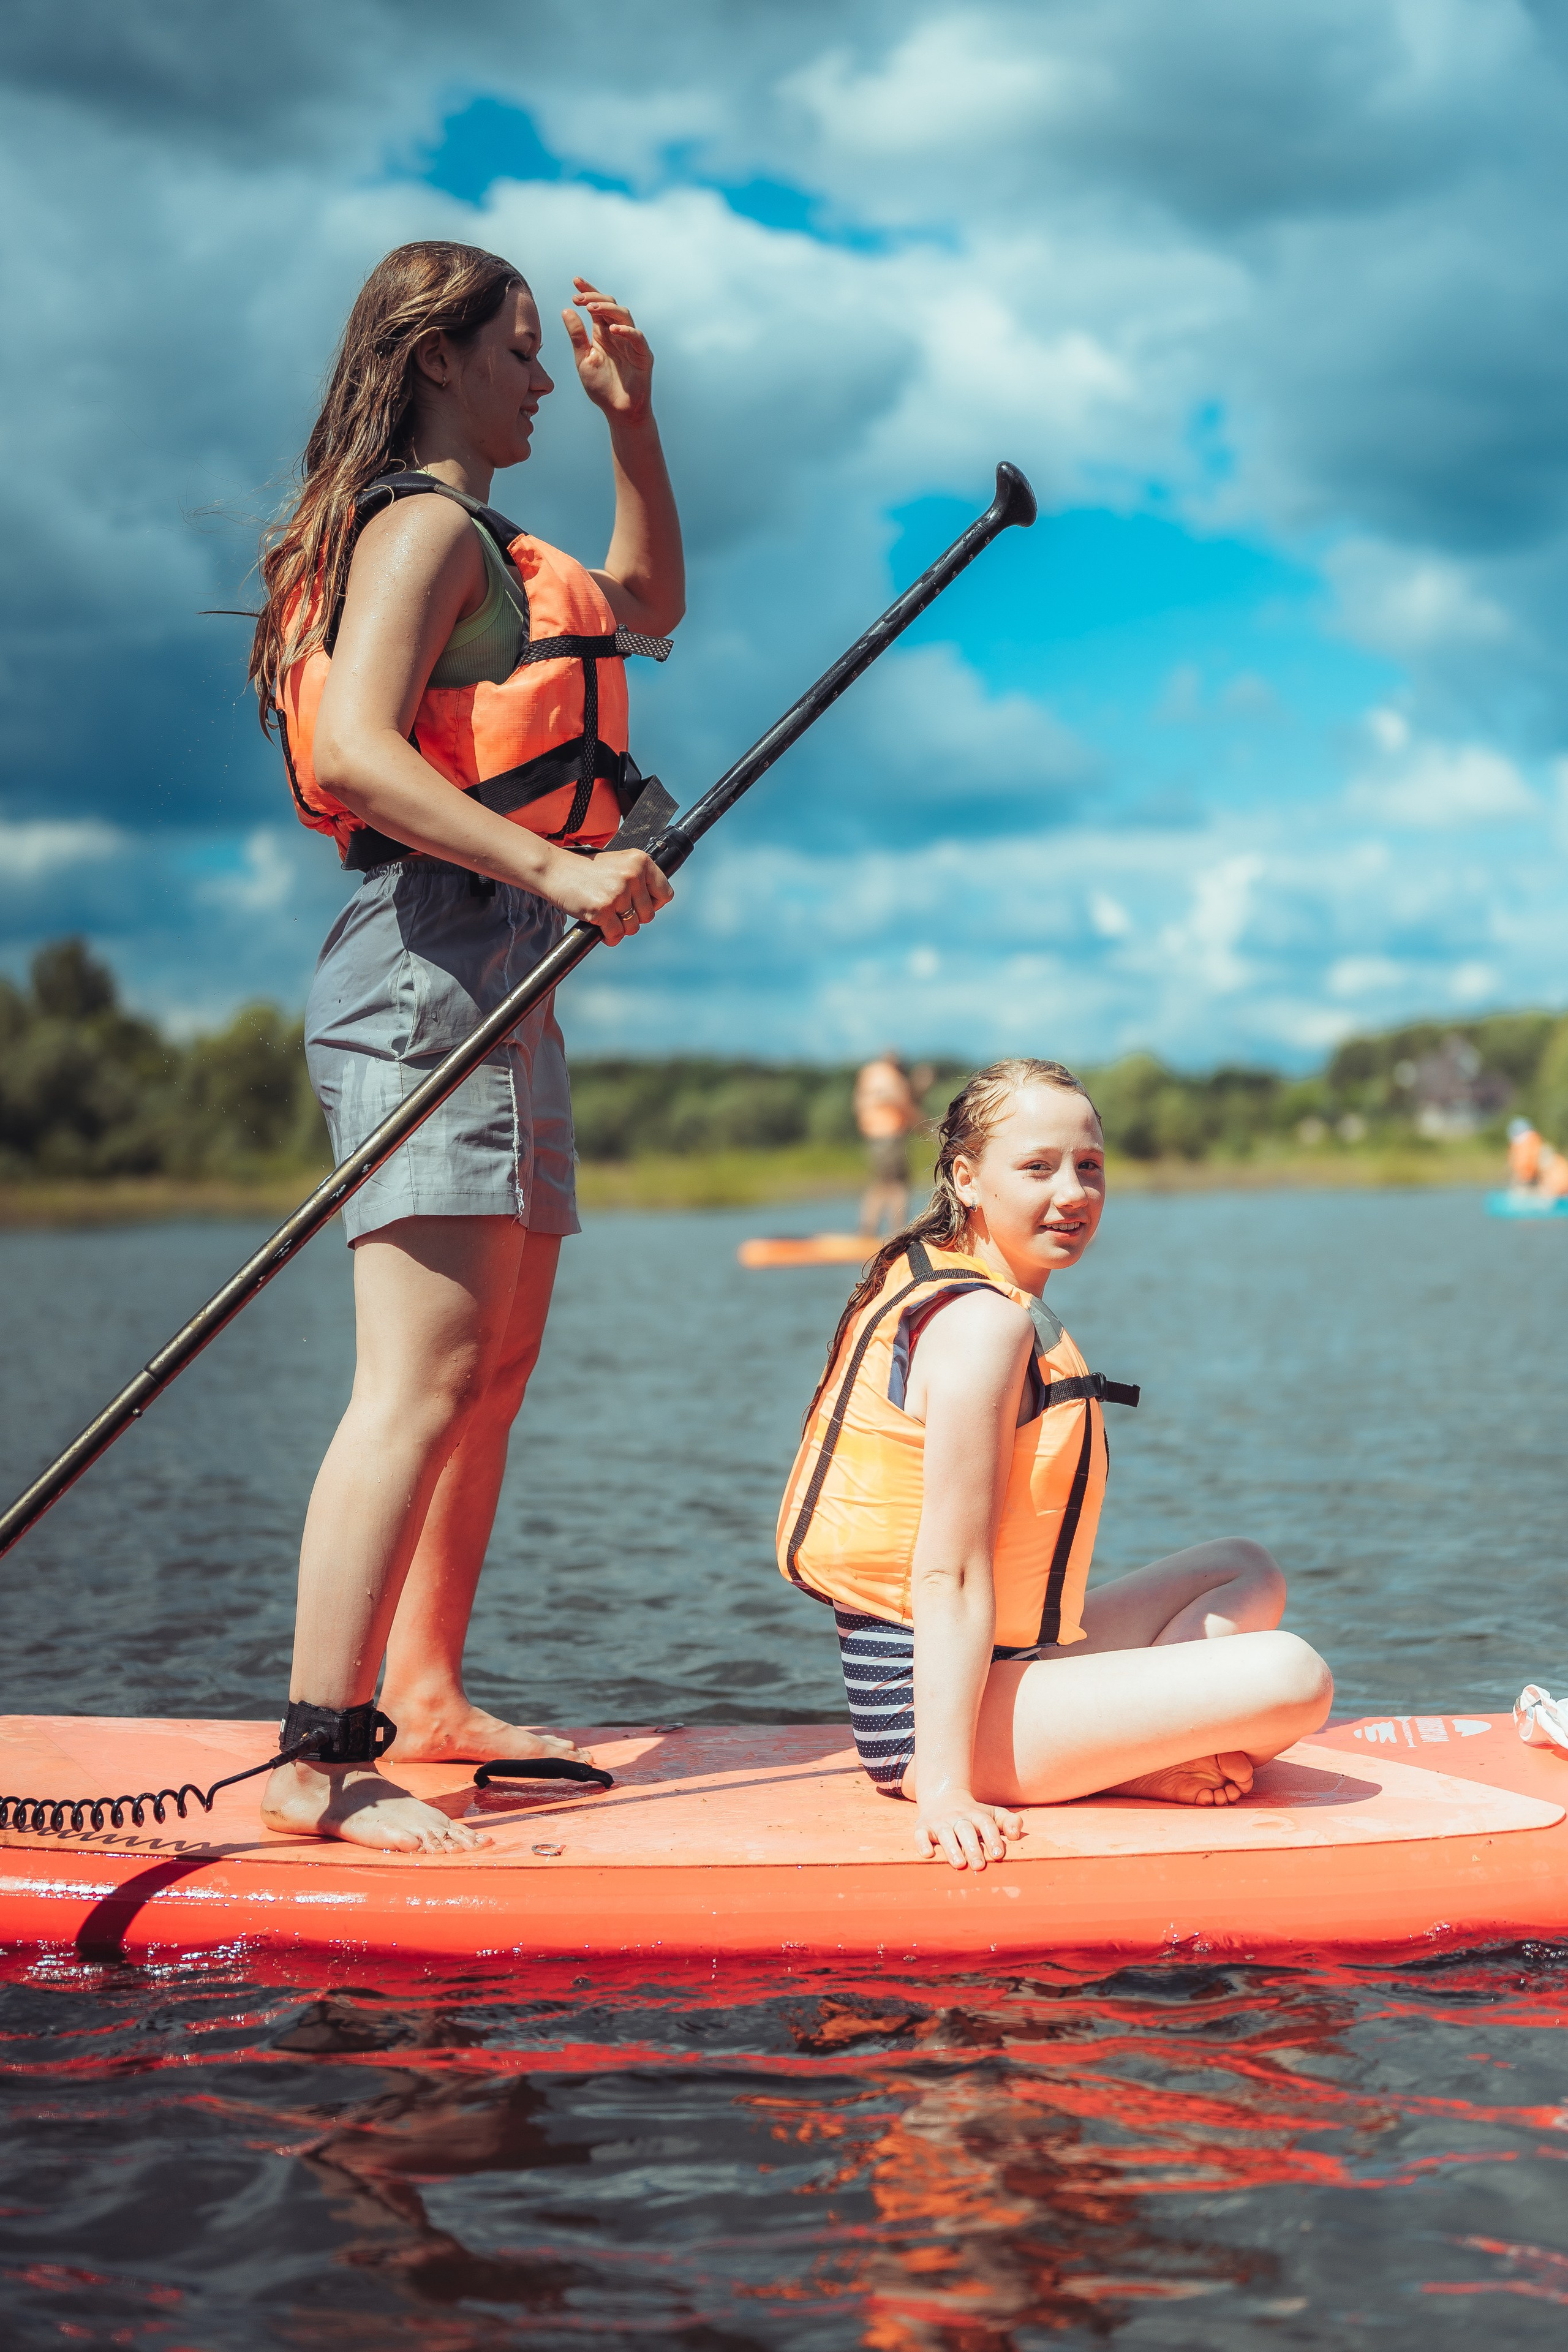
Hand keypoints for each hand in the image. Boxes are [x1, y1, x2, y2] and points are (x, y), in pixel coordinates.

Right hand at [550, 847, 671, 944]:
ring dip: (620, 928)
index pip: (665, 893)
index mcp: (640, 861)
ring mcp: (617, 893)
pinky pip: (616, 935)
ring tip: (606, 917)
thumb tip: (656, 905)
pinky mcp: (603, 909)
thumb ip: (638, 880)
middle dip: (633, 918)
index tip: (638, 904)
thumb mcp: (618, 865)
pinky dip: (609, 937)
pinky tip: (600, 928)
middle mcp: (632, 875)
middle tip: (616, 911)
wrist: (553, 870)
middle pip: (649, 915)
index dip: (653, 904)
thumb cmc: (586, 870)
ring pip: (633, 927)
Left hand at [562, 278, 654, 422]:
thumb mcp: (583, 359)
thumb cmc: (601, 387)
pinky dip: (626, 331)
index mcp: (602, 333)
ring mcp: (632, 342)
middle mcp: (617, 334)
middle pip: (610, 305)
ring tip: (592, 308)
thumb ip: (577, 336)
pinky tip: (612, 330)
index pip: (596, 306)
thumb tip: (566, 310)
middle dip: (594, 297)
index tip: (575, 281)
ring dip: (608, 309)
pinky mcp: (643, 355)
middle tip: (579, 298)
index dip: (587, 291)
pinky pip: (637, 337)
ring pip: (624, 315)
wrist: (618, 411)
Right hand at [914, 1788, 1022, 1871]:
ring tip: (959, 1864)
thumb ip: (1009, 1822)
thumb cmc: (973, 1815)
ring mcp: (939, 1821)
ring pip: (945, 1833)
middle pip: (965, 1829)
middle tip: (979, 1865)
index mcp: (976, 1814)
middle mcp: (957, 1817)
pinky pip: (920, 1834)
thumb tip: (1016, 1835)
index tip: (998, 1854)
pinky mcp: (923, 1826)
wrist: (943, 1798)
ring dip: (951, 1849)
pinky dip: (922, 1843)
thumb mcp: (993, 1814)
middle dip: (972, 1847)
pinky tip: (927, 1854)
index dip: (992, 1838)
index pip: (986, 1824)